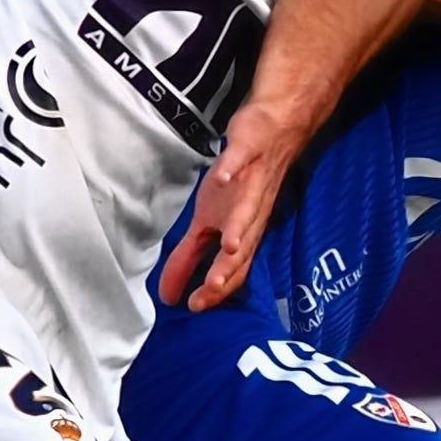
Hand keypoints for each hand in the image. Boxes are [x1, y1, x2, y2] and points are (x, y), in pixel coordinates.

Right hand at [157, 102, 298, 310]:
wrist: (271, 134)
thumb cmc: (239, 185)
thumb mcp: (208, 223)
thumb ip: (190, 258)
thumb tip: (169, 293)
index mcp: (241, 234)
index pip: (231, 269)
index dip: (216, 289)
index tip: (194, 306)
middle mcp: (251, 215)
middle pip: (242, 248)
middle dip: (227, 268)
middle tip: (210, 287)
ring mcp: (251, 183)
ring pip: (247, 211)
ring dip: (237, 229)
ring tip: (228, 246)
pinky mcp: (248, 152)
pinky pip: (240, 162)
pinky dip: (231, 170)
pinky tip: (221, 179)